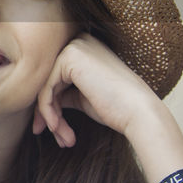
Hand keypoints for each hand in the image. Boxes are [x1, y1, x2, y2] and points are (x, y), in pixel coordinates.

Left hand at [32, 33, 167, 147]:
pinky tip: (57, 127)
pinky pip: (46, 89)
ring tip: (63, 140)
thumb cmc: (117, 108)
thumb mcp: (83, 97)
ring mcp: (73, 47)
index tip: (53, 129)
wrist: (140, 114)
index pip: (55, 79)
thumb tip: (42, 100)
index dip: (51, 106)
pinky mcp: (68, 58)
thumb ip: (64, 92)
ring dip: (50, 117)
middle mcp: (78, 42)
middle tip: (58, 139)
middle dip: (49, 113)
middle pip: (48, 82)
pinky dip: (48, 111)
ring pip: (45, 87)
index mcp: (84, 49)